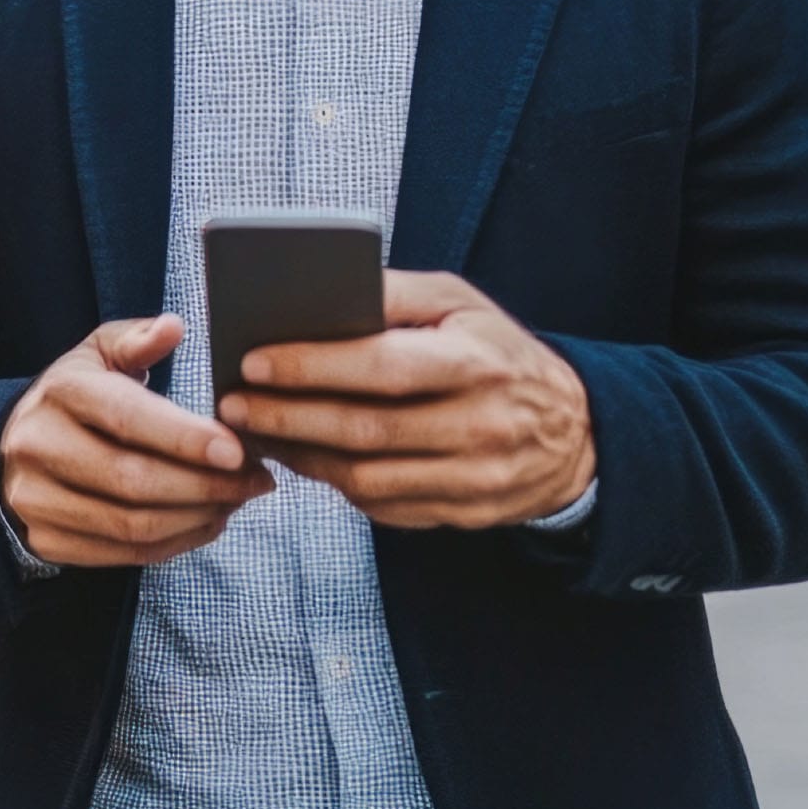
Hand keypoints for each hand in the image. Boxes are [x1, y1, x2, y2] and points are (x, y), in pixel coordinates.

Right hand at [0, 314, 275, 566]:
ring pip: (132, 525)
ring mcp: (38, 500)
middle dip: (206, 485)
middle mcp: (40, 447)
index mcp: (61, 393)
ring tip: (237, 500)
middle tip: (256, 480)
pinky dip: (176, 544)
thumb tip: (174, 327)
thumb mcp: (98, 353)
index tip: (238, 450)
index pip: (127, 418)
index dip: (185, 438)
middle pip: (133, 480)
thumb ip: (138, 340)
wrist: (13, 448)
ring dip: (198, 518)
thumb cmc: (77, 396)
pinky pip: (124, 554)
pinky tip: (207, 522)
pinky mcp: (47, 541)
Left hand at [218, 271, 594, 529]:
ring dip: (300, 455)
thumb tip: (319, 295)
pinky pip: (383, 505)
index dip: (312, 366)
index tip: (253, 361)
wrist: (575, 434)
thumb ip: (396, 296)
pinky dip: (334, 483)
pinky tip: (302, 457)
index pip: (382, 366)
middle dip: (287, 416)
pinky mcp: (463, 514)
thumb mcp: (463, 305)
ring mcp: (473, 478)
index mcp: (477, 361)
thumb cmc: (498, 355)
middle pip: (365, 429)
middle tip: (232, 404)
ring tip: (254, 431)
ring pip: (366, 476)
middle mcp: (479, 424)